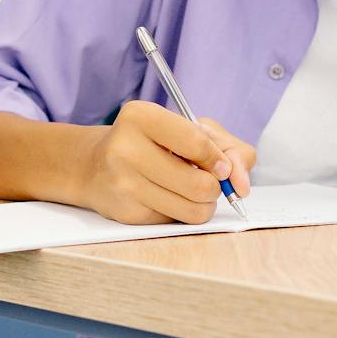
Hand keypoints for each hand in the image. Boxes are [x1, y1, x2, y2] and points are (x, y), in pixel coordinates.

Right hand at [80, 101, 256, 225]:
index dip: (219, 160)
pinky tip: (166, 198)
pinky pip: (175, 221)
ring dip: (203, 204)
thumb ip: (228, 147)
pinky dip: (181, 212)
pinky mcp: (126, 212)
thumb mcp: (188, 128)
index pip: (197, 143)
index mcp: (141, 116)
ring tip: (191, 192)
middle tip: (206, 181)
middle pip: (199, 184)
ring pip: (192, 209)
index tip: (222, 167)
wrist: (95, 166)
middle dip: (214, 188)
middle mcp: (126, 148)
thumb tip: (241, 185)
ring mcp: (123, 183)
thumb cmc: (152, 143)